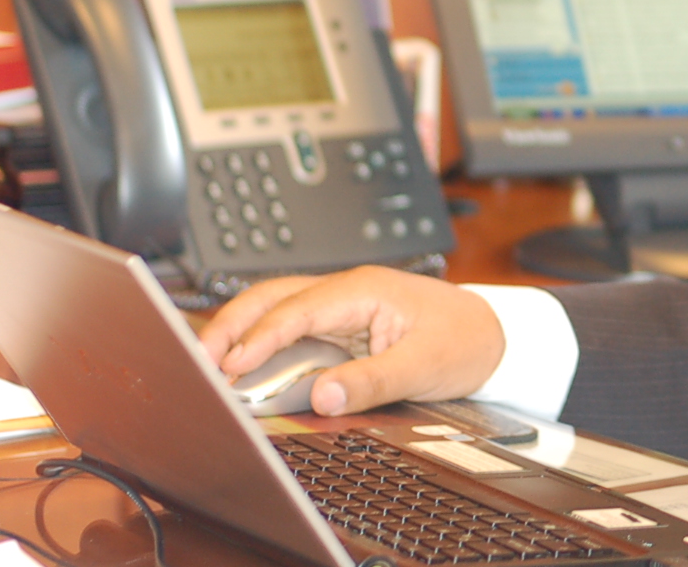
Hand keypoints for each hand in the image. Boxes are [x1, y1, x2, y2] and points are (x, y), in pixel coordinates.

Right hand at [199, 265, 505, 416]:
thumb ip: (373, 381)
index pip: (298, 308)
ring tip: (206, 367)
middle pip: (272, 298)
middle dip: (230, 326)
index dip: (260, 336)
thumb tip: (323, 397)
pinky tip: (241, 370)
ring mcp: (339, 308)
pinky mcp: (338, 328)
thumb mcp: (424, 366)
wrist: (490, 334)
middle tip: (197, 362)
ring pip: (274, 310)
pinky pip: (290, 331)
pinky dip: (260, 347)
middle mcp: (345, 292)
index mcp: (364, 290)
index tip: (231, 365)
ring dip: (239, 334)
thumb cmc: (463, 339)